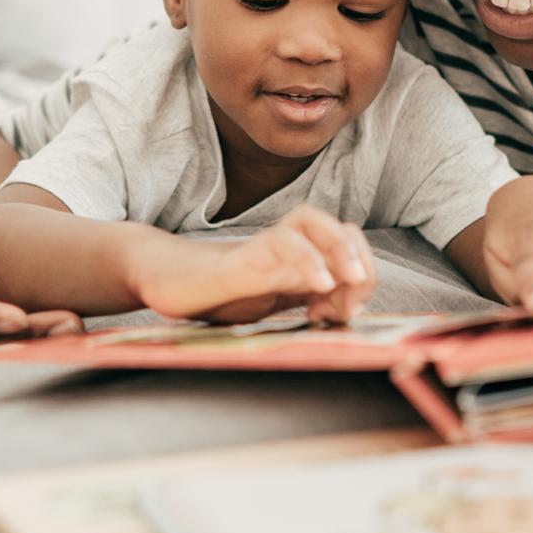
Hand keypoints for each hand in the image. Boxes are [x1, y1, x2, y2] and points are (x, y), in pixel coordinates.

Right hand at [130, 205, 377, 325]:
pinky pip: (278, 244)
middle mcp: (286, 244)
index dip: (363, 274)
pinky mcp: (241, 258)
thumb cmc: (223, 294)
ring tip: (349, 279)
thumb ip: (309, 302)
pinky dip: (307, 259)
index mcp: (299, 256)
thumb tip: (346, 307)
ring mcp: (263, 247)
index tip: (348, 311)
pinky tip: (319, 284)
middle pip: (339, 227)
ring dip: (339, 247)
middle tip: (353, 298)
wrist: (169, 284)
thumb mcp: (278, 302)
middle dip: (360, 259)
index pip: (349, 246)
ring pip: (311, 221)